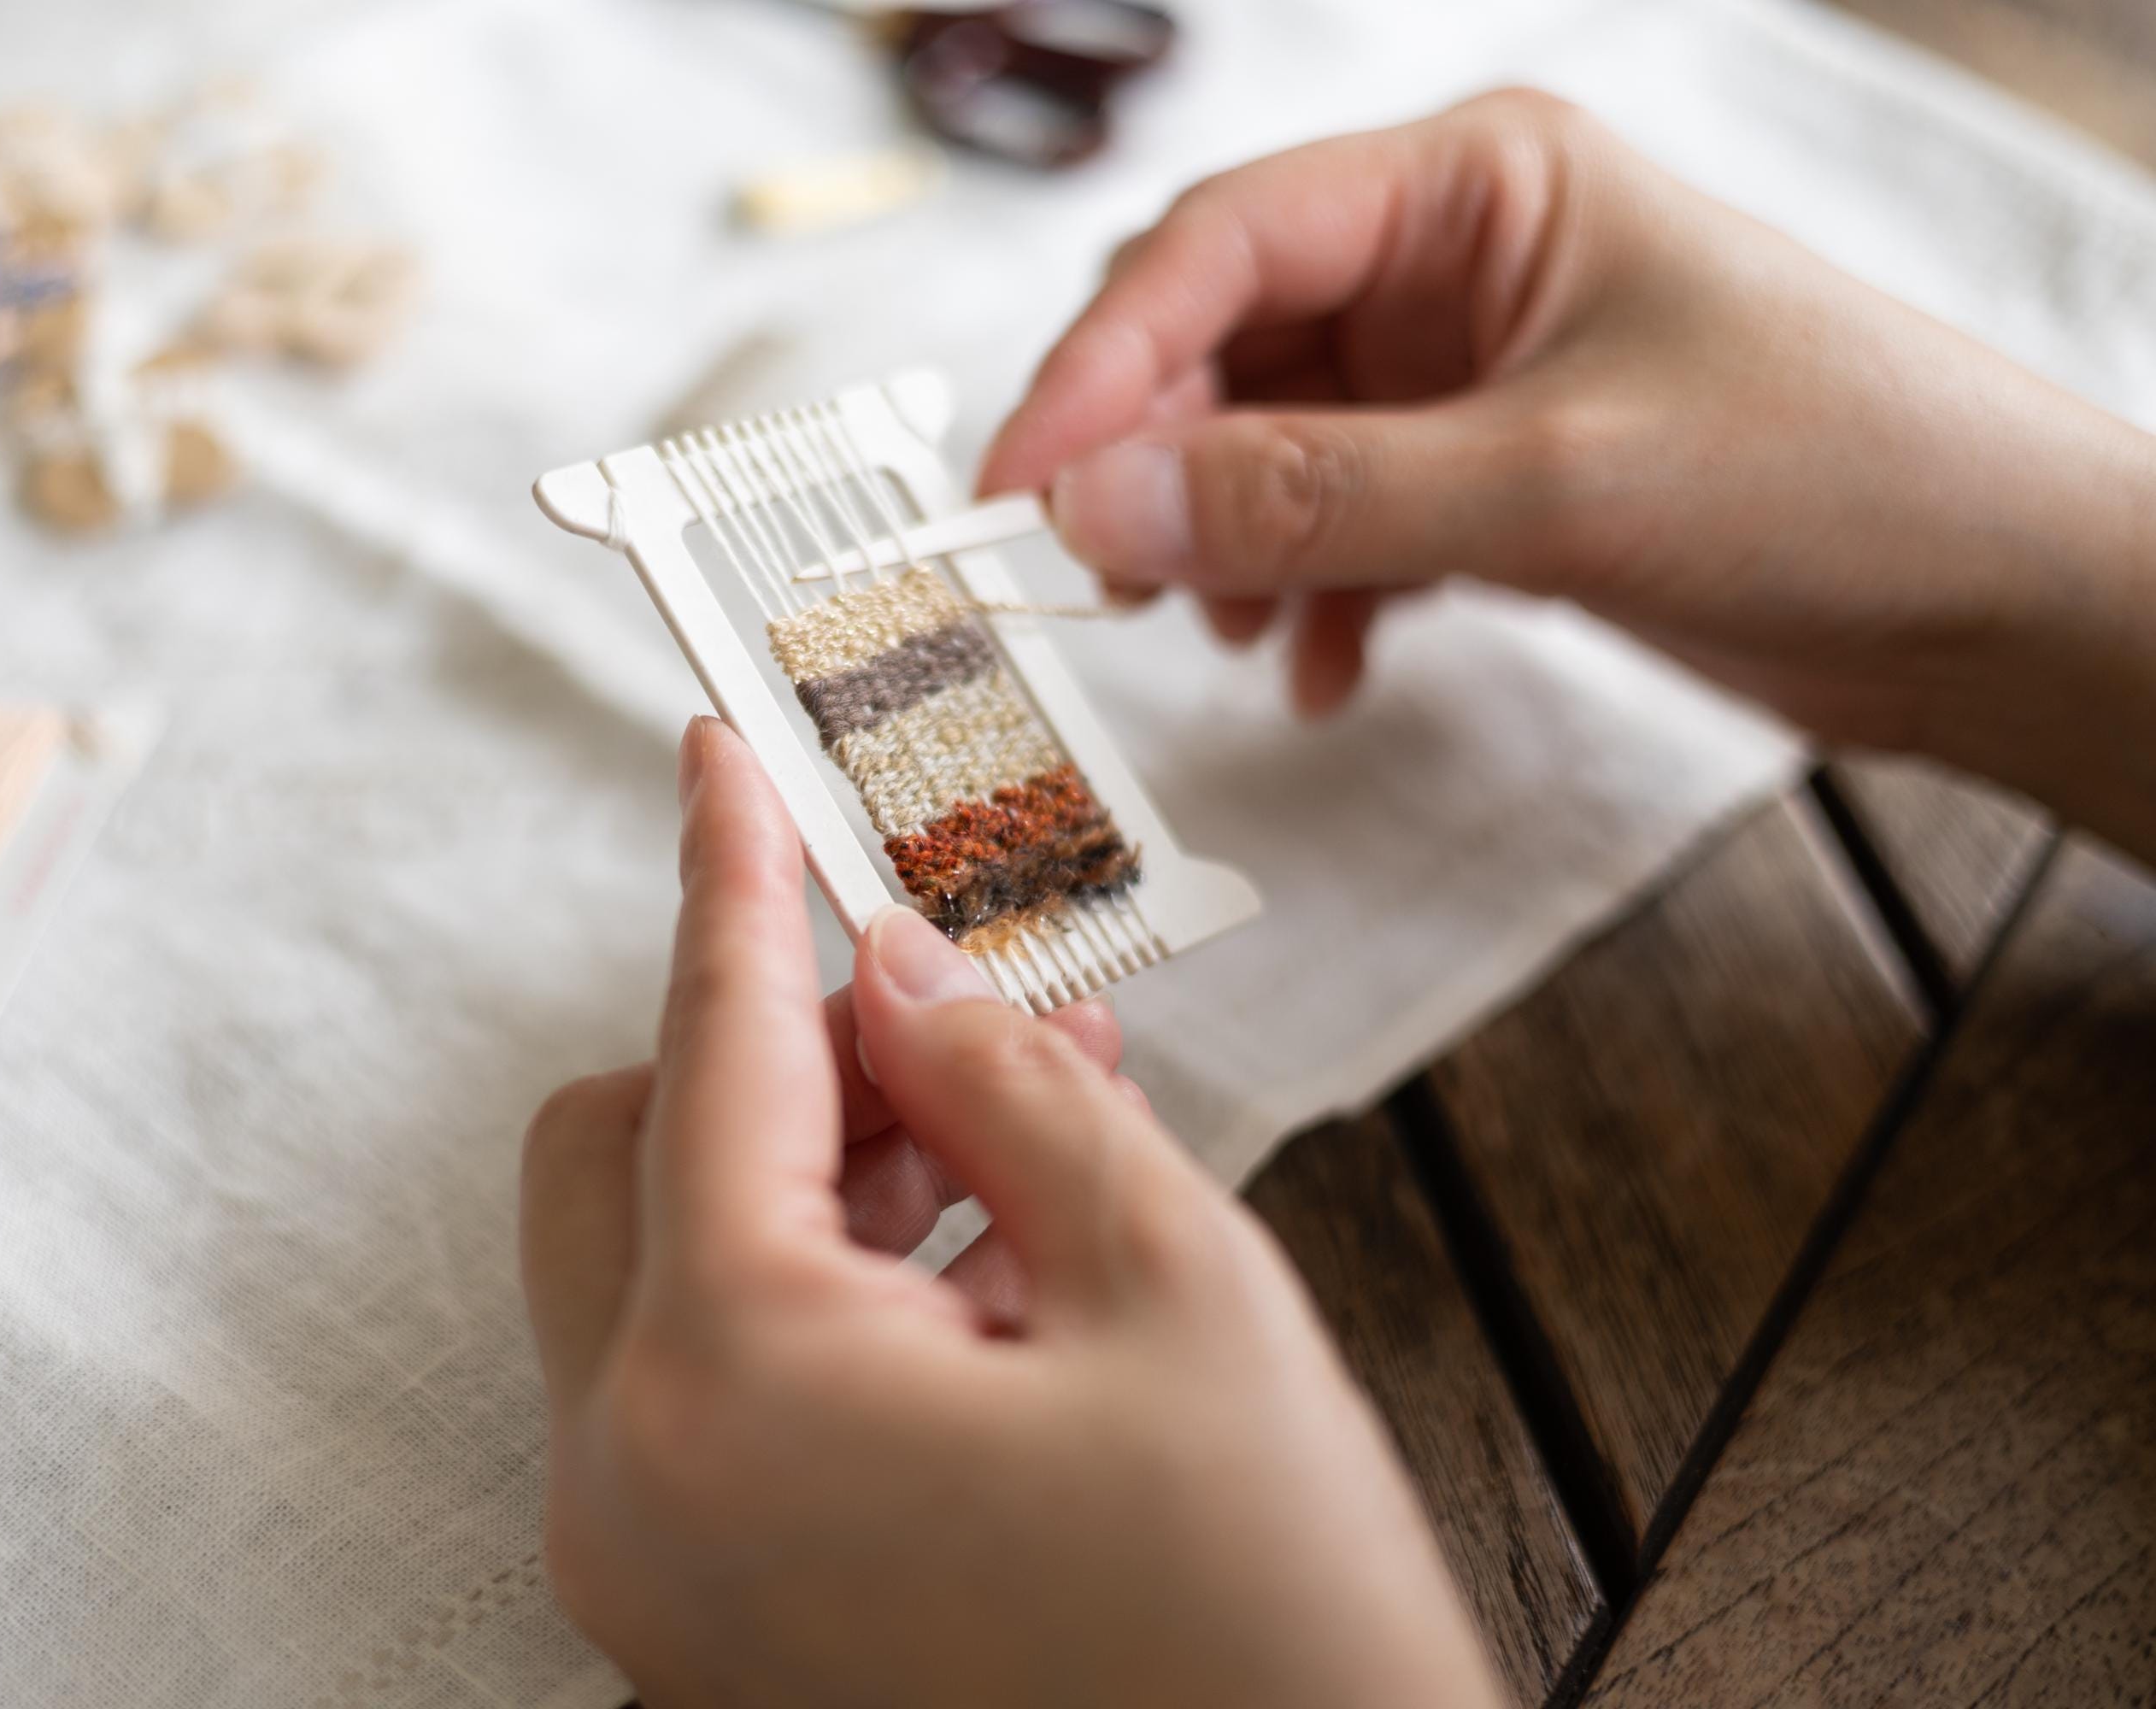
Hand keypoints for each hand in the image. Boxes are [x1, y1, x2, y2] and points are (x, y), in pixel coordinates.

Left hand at [520, 716, 1502, 1708]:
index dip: (732, 870)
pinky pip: (710, 1389)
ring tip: (1025, 1135)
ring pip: (665, 1267)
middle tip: (948, 1012)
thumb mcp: (1170, 1291)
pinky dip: (821, 1295)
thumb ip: (1006, 1086)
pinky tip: (992, 1265)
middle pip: (627, 1151)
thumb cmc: (1267, 1632)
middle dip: (780, 1052)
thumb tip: (900, 970)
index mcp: (726, 1380)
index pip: (708, 1046)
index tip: (723, 753)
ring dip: (822, 1170)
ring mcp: (649, 1570)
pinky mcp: (701, 1623)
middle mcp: (633, 1483)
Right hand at [983, 89, 2155, 862]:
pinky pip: (1335, 522)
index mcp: (1476, 182)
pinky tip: (1329, 673)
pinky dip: (1308, 597)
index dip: (1098, 365)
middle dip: (1153, 463)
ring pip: (1264, 442)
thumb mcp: (1553, 483)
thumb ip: (1315, 495)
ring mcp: (1464, 371)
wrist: (1999, 601)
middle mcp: (1454, 259)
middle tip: (1103, 582)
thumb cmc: (1837, 475)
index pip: (1219, 245)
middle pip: (1221, 341)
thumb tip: (1098, 503)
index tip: (1016, 493)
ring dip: (1225, 542)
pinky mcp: (1485, 473)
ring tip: (1234, 638)